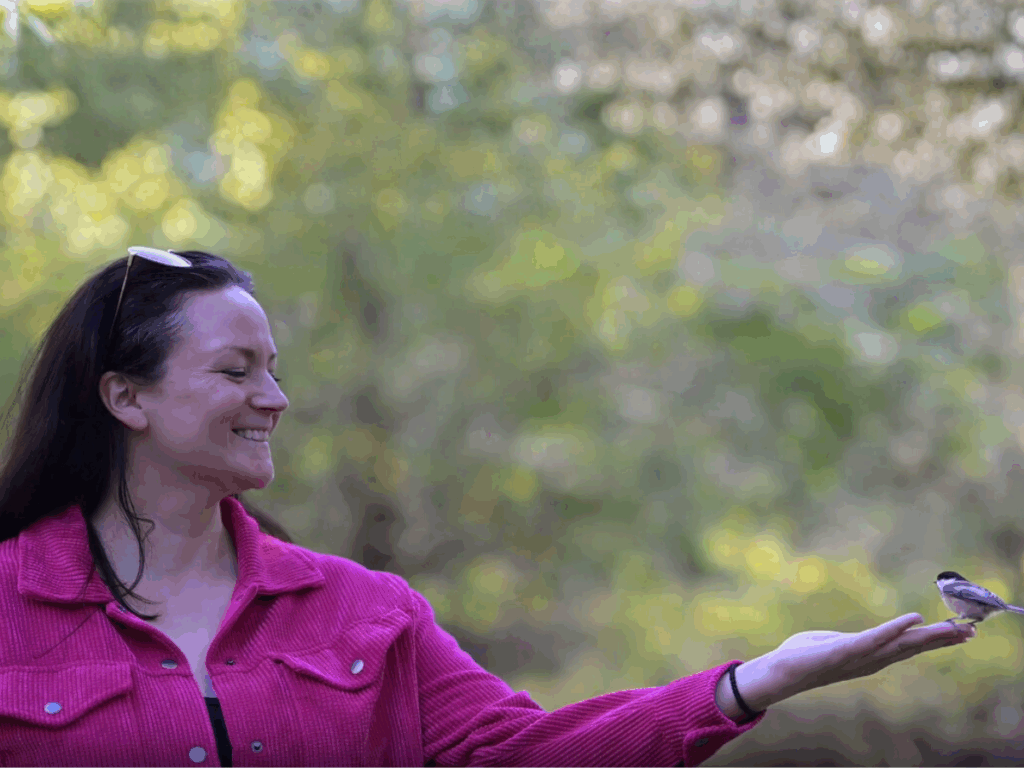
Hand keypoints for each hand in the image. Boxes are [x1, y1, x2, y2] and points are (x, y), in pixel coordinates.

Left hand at [717, 613, 974, 720]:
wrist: (779, 670)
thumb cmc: (803, 655)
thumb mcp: (835, 644)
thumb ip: (854, 642)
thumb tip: (862, 639)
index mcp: (870, 655)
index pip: (908, 646)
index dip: (934, 639)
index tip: (961, 632)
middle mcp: (870, 659)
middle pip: (913, 647)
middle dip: (942, 639)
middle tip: (972, 631)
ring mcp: (860, 656)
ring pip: (901, 644)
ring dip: (928, 635)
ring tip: (954, 628)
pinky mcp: (845, 650)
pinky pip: (873, 637)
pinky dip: (893, 628)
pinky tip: (913, 619)